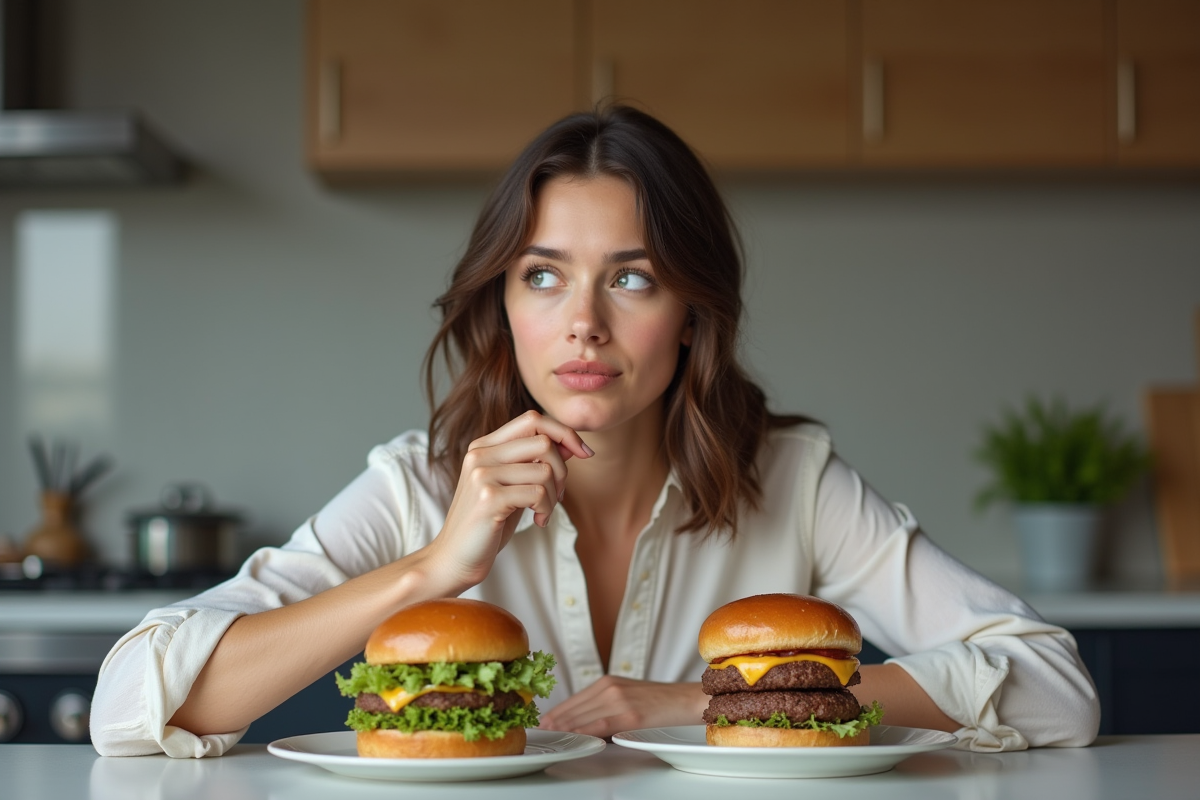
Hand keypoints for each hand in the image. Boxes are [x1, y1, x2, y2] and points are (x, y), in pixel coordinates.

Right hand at [422, 410, 592, 593]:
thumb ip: (534, 464)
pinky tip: (538, 522)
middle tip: (557, 495)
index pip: (532, 419)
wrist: (453, 558)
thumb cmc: (487, 524)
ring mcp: (482, 474)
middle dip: (563, 470)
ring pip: (545, 469)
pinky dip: (547, 510)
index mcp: (484, 446)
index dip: (564, 432)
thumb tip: (571, 444)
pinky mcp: (489, 498)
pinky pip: (538, 493)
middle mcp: (480, 454)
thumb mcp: (513, 487)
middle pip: (543, 441)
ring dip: (554, 495)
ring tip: (543, 512)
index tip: (583, 453)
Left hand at [537, 677, 707, 738]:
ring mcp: (620, 700)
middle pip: (575, 707)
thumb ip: (606, 705)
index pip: (575, 699)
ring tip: (552, 736)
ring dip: (566, 727)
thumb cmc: (659, 700)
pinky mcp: (630, 715)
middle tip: (541, 732)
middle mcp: (610, 687)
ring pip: (585, 717)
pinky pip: (602, 724)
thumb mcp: (627, 695)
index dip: (557, 711)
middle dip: (557, 721)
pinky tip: (575, 737)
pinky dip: (586, 731)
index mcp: (608, 681)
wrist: (686, 698)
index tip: (543, 722)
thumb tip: (585, 724)